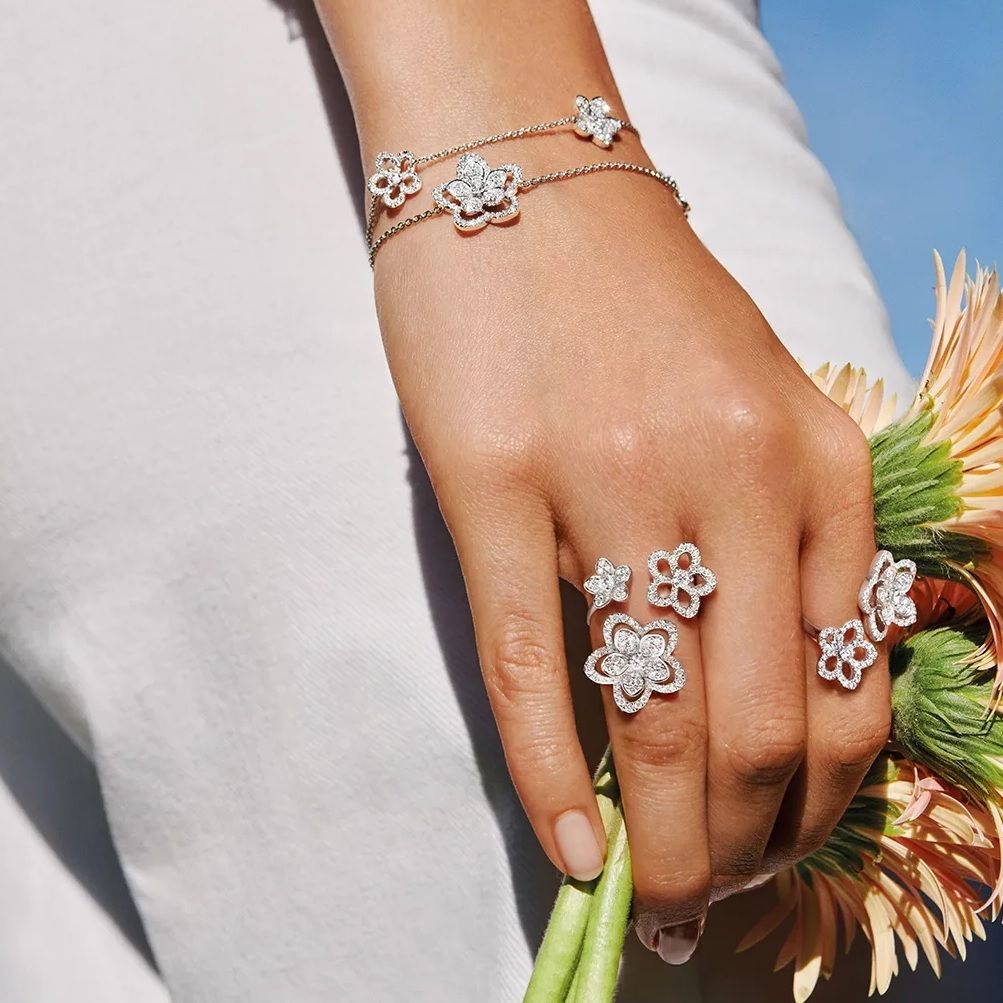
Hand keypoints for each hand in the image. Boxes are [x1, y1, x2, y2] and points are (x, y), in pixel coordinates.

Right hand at [373, 147, 889, 960]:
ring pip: (656, 714)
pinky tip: (567, 846)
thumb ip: (791, 540)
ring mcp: (609, 479)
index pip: (849, 684)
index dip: (820, 800)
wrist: (530, 182)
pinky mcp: (494, 481)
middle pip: (761, 725)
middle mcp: (734, 475)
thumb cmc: (644, 305)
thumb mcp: (764, 409)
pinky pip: (530, 663)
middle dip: (744, 845)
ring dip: (666, 837)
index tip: (779, 848)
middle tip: (711, 901)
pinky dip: (552, 776)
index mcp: (821, 461)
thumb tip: (778, 698)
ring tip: (656, 897)